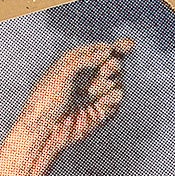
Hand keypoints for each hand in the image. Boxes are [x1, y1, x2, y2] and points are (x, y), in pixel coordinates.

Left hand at [21, 38, 133, 159]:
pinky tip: (101, 102)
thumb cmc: (46, 101)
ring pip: (117, 80)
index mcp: (77, 64)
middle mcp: (88, 78)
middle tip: (106, 69)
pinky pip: (117, 97)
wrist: (45, 131)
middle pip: (114, 64)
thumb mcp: (62, 73)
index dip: (118, 46)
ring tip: (89, 94)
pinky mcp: (102, 110)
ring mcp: (95, 94)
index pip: (102, 51)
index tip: (129, 44)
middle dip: (112, 65)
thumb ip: (85, 59)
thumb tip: (107, 51)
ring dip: (105, 84)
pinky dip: (112, 97)